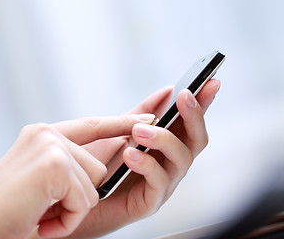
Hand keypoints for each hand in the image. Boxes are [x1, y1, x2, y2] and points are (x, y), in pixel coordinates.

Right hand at [0, 114, 153, 238]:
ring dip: (72, 207)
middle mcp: (47, 133)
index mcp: (44, 133)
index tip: (150, 114)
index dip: (123, 122)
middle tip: (46, 204)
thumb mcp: (42, 178)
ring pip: (95, 182)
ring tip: (41, 211)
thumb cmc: (8, 208)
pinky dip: (68, 218)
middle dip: (80, 193)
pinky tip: (42, 218)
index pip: (94, 124)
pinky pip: (85, 199)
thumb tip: (102, 164)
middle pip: (98, 164)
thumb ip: (71, 162)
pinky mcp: (54, 164)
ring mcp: (51, 145)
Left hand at [61, 79, 220, 237]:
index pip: (189, 123)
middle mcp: (168, 164)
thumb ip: (139, 113)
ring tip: (139, 130)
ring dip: (164, 139)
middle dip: (195, 116)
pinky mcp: (149, 203)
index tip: (211, 82)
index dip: (203, 104)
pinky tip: (129, 154)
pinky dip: (147, 164)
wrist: (73, 197)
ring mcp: (162, 184)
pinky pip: (159, 182)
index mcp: (163, 147)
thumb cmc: (96, 164)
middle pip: (196, 140)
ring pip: (182, 159)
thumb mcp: (116, 131)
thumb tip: (167, 90)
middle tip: (184, 96)